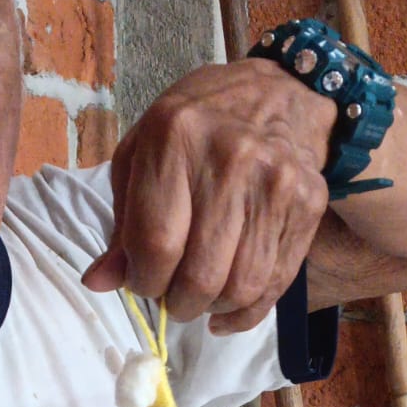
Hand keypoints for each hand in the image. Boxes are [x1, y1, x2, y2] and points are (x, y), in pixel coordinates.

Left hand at [80, 60, 335, 331]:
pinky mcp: (308, 204)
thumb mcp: (142, 156)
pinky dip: (245, 313)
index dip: (143, 280)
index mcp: (176, 136)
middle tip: (170, 295)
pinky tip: (226, 310)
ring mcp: (276, 182)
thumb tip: (98, 283)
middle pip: (200, 275)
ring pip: (240, 287)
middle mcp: (232, 157)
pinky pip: (274, 284)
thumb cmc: (195, 128)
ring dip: (211, 308)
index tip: (142, 282)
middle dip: (177, 302)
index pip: (156, 243)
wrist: (278, 94)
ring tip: (198, 297)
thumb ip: (121, 222)